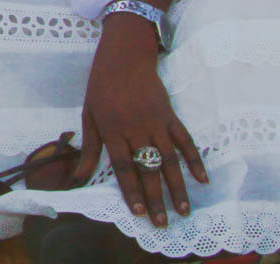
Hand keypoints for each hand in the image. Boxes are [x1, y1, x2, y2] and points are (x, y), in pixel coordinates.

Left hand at [69, 13, 205, 226]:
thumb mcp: (88, 114)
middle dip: (155, 198)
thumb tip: (77, 178)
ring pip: (169, 160)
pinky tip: (202, 179)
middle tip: (163, 224)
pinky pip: (185, 140)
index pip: (122, 167)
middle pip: (147, 168)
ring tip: (184, 211)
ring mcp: (155, 121)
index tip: (139, 214)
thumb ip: (88, 148)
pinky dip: (194, 159)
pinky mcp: (170, 114)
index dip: (131, 191)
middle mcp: (135, 128)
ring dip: (178, 187)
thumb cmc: (101, 85)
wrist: (124, 55)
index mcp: (112, 129)